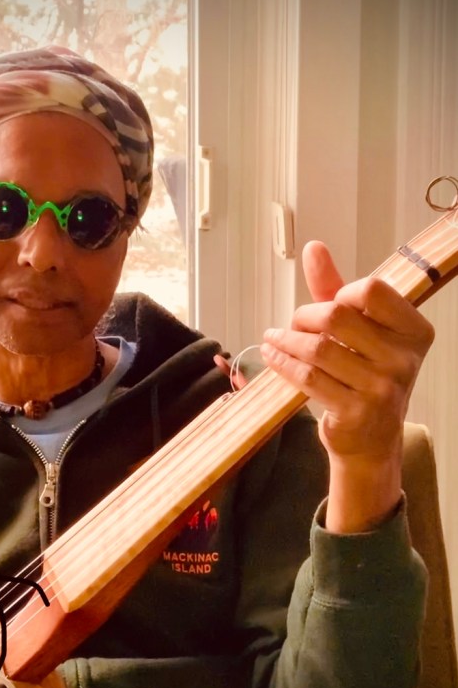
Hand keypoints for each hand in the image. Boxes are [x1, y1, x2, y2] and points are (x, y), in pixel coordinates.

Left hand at [259, 241, 434, 530]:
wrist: (371, 440)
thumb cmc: (365, 375)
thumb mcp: (359, 330)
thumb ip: (336, 289)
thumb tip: (314, 247)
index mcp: (415, 331)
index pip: (371, 290)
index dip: (340, 293)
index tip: (327, 305)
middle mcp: (405, 359)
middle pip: (337, 316)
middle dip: (304, 316)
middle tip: (292, 324)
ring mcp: (382, 388)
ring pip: (318, 349)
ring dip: (286, 341)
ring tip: (273, 339)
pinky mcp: (355, 412)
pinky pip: (308, 377)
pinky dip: (283, 363)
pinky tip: (272, 356)